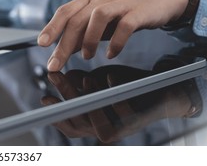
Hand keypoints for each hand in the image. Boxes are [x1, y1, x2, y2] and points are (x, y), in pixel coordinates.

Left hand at [37, 0, 188, 70]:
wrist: (161, 2)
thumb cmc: (125, 15)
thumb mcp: (100, 25)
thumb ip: (81, 36)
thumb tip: (60, 53)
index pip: (65, 11)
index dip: (52, 27)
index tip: (41, 43)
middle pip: (78, 19)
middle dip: (64, 44)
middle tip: (57, 63)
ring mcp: (120, 3)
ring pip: (98, 17)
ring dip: (89, 40)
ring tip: (86, 56)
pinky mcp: (138, 11)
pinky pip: (125, 26)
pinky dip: (116, 42)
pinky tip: (111, 53)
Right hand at [41, 66, 192, 142]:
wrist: (162, 90)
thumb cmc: (125, 86)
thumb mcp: (97, 81)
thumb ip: (78, 82)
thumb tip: (58, 76)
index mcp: (94, 123)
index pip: (70, 127)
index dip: (56, 115)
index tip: (44, 99)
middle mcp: (106, 130)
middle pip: (80, 121)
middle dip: (67, 97)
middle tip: (57, 77)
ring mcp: (122, 128)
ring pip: (99, 122)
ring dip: (91, 99)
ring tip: (88, 78)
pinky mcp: (137, 120)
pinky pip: (123, 109)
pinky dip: (114, 91)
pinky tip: (110, 77)